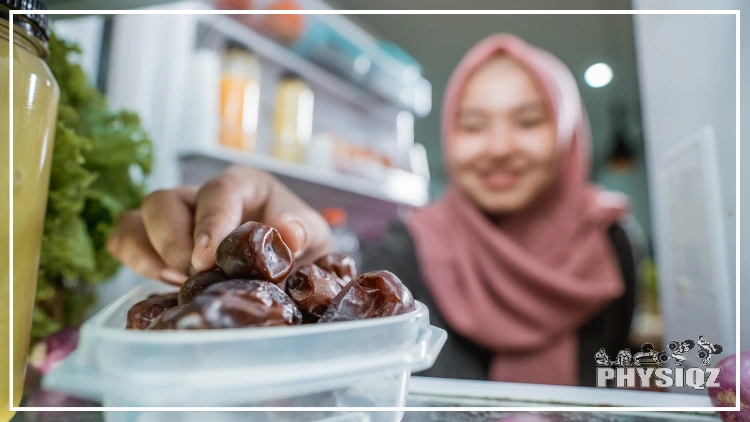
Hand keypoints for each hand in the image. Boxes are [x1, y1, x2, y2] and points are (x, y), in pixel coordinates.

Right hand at [107, 166, 331, 284]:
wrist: (290, 264)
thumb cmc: (298, 243)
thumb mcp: (313, 235)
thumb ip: (302, 231)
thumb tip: (286, 233)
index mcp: (242, 184)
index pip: (217, 192)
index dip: (209, 223)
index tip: (207, 258)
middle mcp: (202, 196)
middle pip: (163, 202)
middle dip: (173, 243)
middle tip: (195, 277)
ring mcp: (176, 217)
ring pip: (136, 219)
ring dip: (148, 254)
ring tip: (177, 283)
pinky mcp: (157, 241)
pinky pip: (124, 239)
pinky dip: (134, 260)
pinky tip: (165, 283)